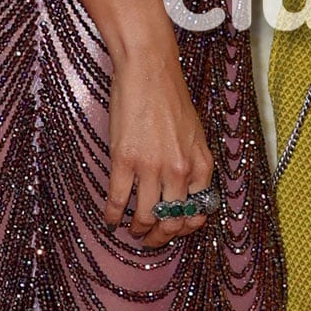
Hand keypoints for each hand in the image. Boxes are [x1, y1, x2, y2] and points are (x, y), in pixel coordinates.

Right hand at [105, 43, 216, 245]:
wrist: (149, 71)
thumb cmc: (171, 99)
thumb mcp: (195, 135)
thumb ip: (192, 165)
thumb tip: (184, 196)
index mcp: (201, 165)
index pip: (196, 211)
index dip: (183, 228)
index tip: (173, 231)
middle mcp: (179, 170)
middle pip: (171, 221)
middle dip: (159, 237)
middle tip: (149, 240)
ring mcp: (152, 167)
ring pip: (144, 216)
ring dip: (137, 229)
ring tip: (131, 229)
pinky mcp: (125, 160)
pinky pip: (117, 199)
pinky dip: (112, 215)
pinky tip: (109, 219)